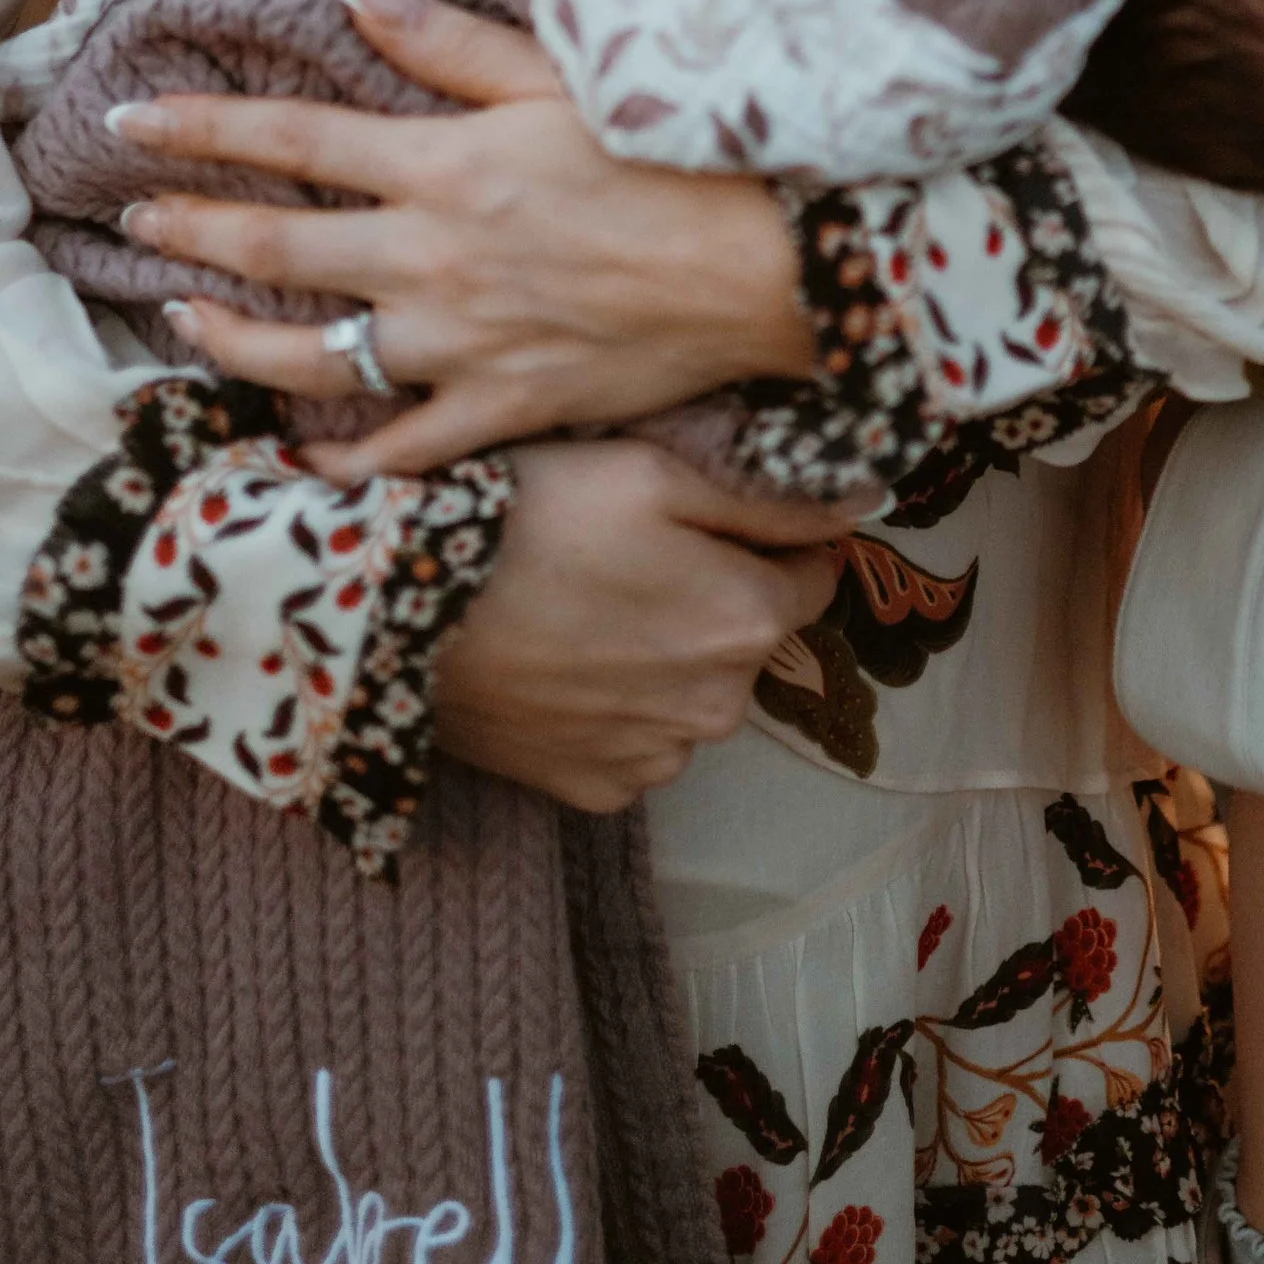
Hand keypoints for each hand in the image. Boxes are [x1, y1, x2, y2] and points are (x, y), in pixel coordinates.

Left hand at [112, 0, 818, 477]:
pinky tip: (301, 459)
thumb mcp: (557, 74)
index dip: (202, 128)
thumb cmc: (671, 154)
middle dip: (191, 233)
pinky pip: (401, 449)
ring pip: (314, 356)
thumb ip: (443, 40)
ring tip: (184, 319)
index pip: (290, 139)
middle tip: (133, 224)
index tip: (130, 122)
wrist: (765, 267)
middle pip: (278, 249)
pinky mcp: (502, 409)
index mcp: (442, 165)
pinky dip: (345, 461)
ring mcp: (461, 345)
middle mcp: (431, 258)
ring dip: (234, 338)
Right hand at [433, 436, 850, 808]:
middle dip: (715, 596)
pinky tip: (565, 659)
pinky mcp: (591, 790)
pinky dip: (616, 708)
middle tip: (631, 551)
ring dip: (666, 655)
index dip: (771, 538)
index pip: (813, 575)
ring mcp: (653, 758)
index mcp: (746, 621)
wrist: (401, 607)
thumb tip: (862, 504)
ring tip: (588, 603)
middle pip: (750, 637)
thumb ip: (768, 499)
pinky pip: (636, 743)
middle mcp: (718, 707)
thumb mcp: (655, 473)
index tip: (711, 515)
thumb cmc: (533, 517)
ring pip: (693, 693)